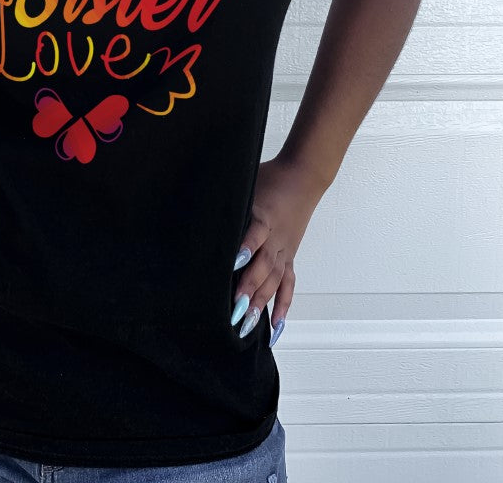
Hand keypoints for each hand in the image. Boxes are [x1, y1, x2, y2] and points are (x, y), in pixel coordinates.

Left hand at [230, 155, 326, 340]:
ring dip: (262, 301)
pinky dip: (284, 305)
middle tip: (235, 309)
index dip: (245, 248)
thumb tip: (200, 206)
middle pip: (265, 264)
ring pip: (275, 278)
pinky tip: (276, 326)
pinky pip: (289, 283)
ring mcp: (284, 248)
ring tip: (248, 322)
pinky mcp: (289, 255)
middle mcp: (275, 236)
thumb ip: (229, 199)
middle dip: (250, 287)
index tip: (233, 263)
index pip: (254, 233)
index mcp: (263, 215)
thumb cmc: (270, 177)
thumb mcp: (246, 182)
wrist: (303, 176)